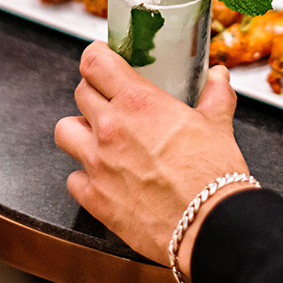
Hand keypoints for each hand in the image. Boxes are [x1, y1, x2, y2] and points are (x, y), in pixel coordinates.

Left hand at [55, 42, 253, 275]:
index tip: (102, 59)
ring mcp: (97, 163)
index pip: (95, 62)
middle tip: (111, 99)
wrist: (209, 226)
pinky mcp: (94, 197)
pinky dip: (84, 176)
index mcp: (138, 102)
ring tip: (99, 136)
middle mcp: (110, 128)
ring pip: (64, 131)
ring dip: (79, 130)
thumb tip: (218, 77)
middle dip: (95, 92)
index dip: (96, 56)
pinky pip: (73, 178)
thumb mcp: (218, 125)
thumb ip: (214, 95)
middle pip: (80, 92)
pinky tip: (105, 177)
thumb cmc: (214, 175)